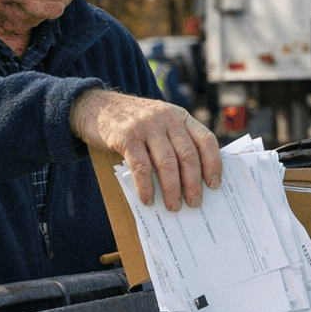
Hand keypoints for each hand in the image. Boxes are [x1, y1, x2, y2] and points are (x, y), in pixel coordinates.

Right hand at [70, 89, 221, 209]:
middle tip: (194, 202)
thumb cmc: (133, 121)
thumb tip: (192, 179)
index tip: (214, 184)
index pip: (206, 140)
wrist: (96, 106)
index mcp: (180, 117)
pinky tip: (148, 199)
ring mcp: (147, 126)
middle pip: (188, 155)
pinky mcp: (127, 136)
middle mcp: (167, 118)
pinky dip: (146, 186)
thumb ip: (176, 140)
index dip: (213, 163)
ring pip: (167, 162)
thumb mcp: (160, 122)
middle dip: (193, 183)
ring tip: (173, 206)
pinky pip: (141, 166)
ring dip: (172, 189)